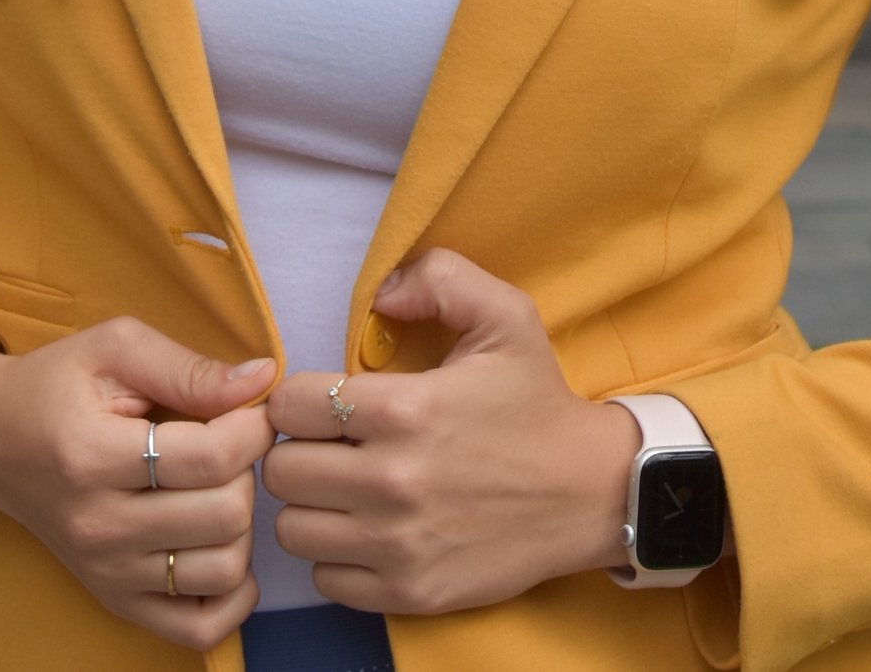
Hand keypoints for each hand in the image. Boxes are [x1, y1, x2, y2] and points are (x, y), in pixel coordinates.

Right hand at [0, 319, 274, 652]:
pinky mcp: (115, 599)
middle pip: (225, 515)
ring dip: (241, 525)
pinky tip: (220, 544)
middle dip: (247, 470)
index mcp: (93, 456)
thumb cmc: (57, 384)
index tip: (250, 407)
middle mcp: (98, 527)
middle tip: (227, 443)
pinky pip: (199, 627)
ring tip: (218, 487)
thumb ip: (189, 368)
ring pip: (223, 570)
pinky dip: (232, 594)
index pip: (212, 458)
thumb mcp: (116, 347)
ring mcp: (106, 573)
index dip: (253, 426)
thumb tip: (264, 380)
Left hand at [263, 249, 637, 614]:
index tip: (325, 400)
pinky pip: (325, 579)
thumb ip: (438, 277)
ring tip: (345, 487)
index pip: (289, 405)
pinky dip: (336, 555)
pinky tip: (368, 529)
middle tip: (332, 444)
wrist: (590, 493)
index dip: (298, 397)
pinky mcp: (409, 592)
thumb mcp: (504, 315)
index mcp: (404, 409)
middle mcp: (392, 481)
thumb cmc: (536, 401)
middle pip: (281, 470)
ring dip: (312, 506)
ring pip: (293, 529)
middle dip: (299, 449)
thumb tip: (380, 294)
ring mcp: (398, 545)